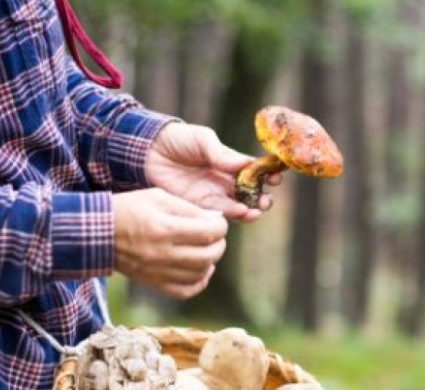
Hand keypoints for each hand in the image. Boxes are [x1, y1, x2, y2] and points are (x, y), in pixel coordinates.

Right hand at [112, 188, 228, 299]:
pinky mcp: (154, 283)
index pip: (208, 232)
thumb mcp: (157, 197)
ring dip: (210, 261)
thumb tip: (214, 219)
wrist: (99, 233)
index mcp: (164, 228)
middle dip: (219, 244)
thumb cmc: (128, 209)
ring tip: (207, 250)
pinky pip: (186, 291)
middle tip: (216, 236)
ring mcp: (159, 271)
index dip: (220, 227)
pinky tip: (201, 270)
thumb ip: (188, 208)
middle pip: (208, 255)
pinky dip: (199, 282)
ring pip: (200, 274)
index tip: (218, 222)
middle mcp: (163, 253)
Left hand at [145, 122, 280, 221]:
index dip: (268, 176)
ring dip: (250, 210)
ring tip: (255, 210)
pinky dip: (232, 215)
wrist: (148, 151)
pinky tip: (240, 213)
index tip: (276, 177)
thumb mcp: (202, 140)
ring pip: (238, 207)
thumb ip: (222, 153)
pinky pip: (219, 214)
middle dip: (262, 199)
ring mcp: (213, 195)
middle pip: (250, 194)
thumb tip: (246, 163)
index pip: (254, 172)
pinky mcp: (199, 206)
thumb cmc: (178, 139)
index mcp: (229, 163)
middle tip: (266, 201)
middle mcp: (224, 181)